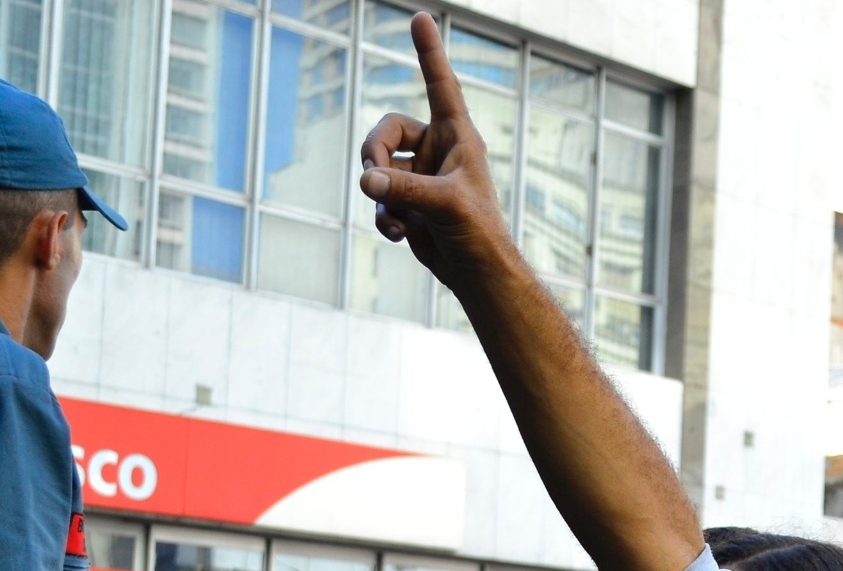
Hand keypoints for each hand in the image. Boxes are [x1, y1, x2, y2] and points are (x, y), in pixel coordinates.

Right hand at [357, 13, 512, 293]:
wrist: (477, 273)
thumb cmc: (478, 233)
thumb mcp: (445, 205)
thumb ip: (404, 189)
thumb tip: (365, 179)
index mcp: (458, 137)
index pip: (440, 85)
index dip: (429, 53)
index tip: (421, 18)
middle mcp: (438, 150)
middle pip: (386, 129)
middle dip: (372, 152)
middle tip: (372, 176)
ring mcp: (420, 176)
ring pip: (377, 166)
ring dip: (379, 192)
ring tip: (397, 218)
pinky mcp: (408, 201)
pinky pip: (379, 196)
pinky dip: (383, 215)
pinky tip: (399, 235)